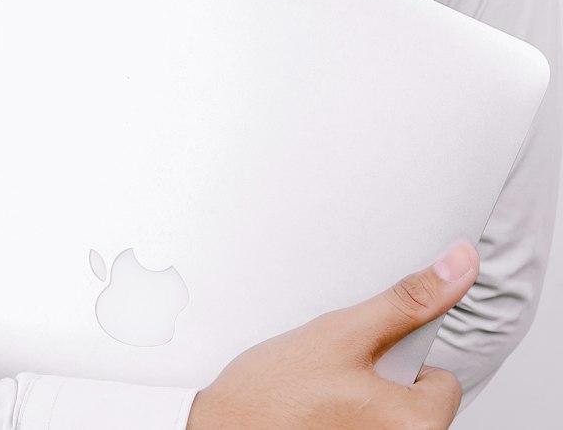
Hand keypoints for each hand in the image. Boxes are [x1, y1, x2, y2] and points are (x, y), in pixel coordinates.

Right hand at [186, 240, 478, 428]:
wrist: (223, 429)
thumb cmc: (274, 395)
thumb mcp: (345, 332)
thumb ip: (408, 301)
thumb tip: (458, 267)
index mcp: (417, 428)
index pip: (441, 379)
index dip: (399, 357)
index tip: (364, 356)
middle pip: (414, 400)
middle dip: (379, 380)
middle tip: (336, 374)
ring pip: (386, 415)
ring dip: (361, 399)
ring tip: (319, 391)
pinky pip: (362, 426)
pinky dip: (344, 418)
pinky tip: (314, 412)